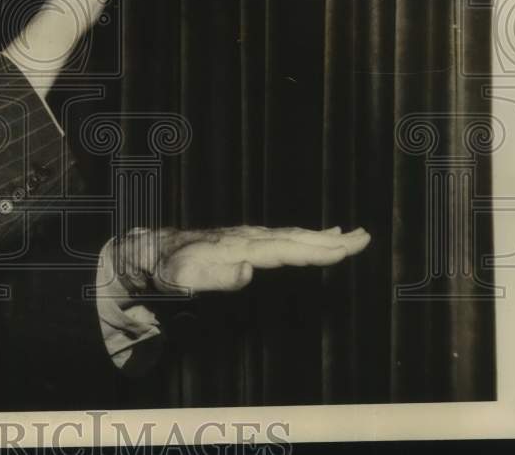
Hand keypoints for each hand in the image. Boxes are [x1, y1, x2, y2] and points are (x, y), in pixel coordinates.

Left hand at [109, 225, 370, 299]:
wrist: (149, 250)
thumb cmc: (168, 269)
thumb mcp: (186, 278)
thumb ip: (217, 277)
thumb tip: (248, 271)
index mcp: (239, 247)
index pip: (284, 250)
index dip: (315, 250)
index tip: (345, 249)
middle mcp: (247, 238)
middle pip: (295, 238)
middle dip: (330, 240)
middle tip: (365, 238)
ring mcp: (246, 237)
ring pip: (291, 236)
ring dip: (322, 237)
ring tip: (352, 235)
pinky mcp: (244, 240)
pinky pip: (282, 237)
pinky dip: (305, 236)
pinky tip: (318, 235)